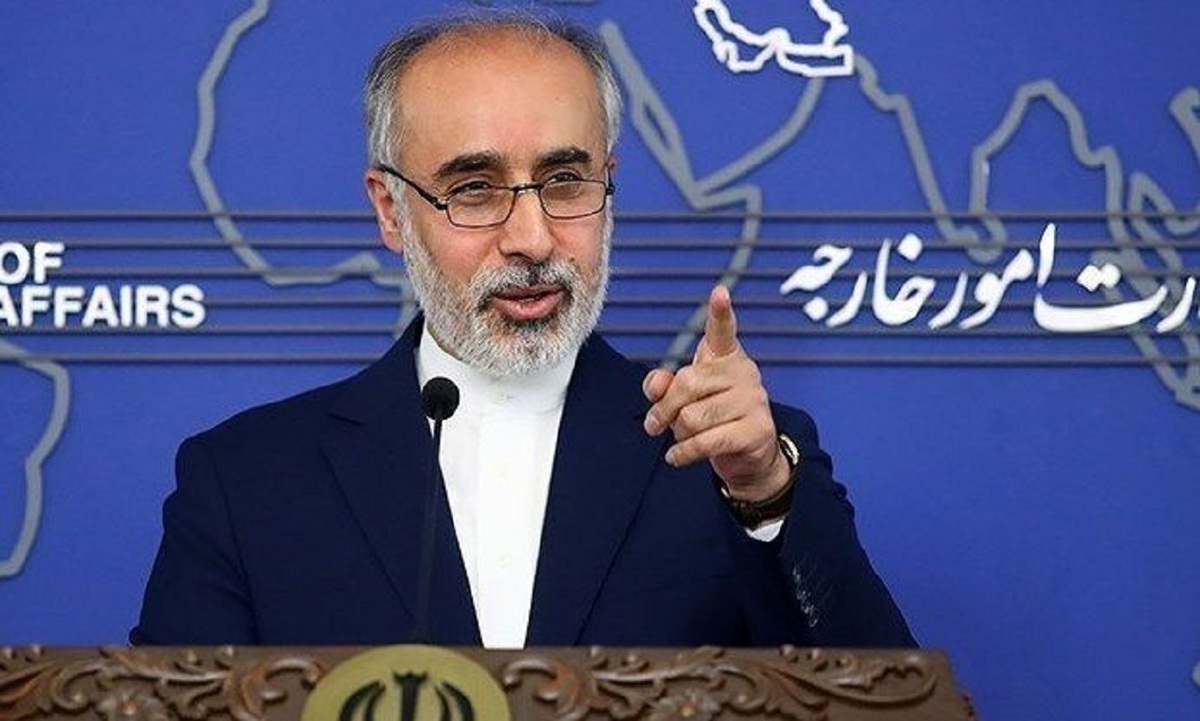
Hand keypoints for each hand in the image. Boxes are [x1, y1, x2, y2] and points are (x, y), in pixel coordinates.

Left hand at [642, 285, 790, 500]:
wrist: (749, 455)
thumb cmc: (714, 418)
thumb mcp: (685, 399)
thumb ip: (665, 387)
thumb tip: (656, 385)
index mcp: (727, 357)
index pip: (722, 331)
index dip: (720, 312)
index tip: (720, 293)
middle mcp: (744, 372)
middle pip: (687, 384)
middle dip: (663, 409)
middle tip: (654, 425)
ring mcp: (754, 400)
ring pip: (693, 417)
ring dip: (678, 434)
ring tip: (682, 439)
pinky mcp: (756, 430)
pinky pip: (706, 441)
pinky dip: (684, 453)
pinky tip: (677, 457)